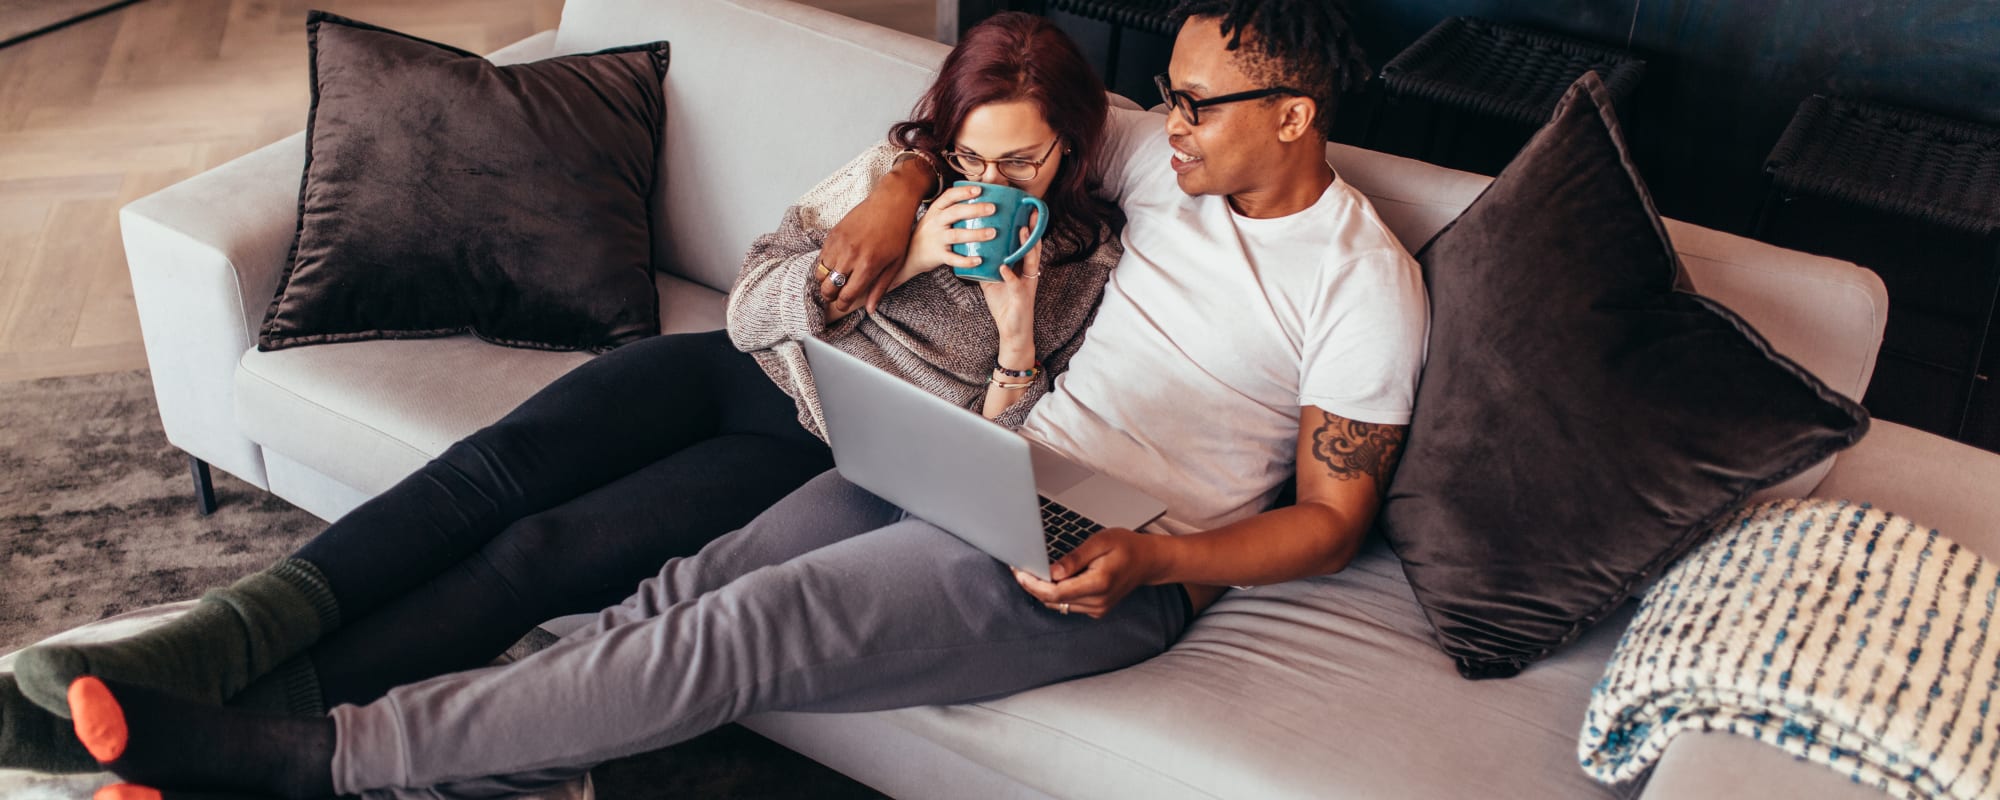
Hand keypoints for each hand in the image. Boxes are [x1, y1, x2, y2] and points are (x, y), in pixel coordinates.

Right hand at [819, 166, 933, 315]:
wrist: (890, 202)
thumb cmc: (897, 233)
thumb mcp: (895, 264)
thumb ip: (880, 288)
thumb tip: (870, 310)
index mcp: (868, 266)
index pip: (846, 295)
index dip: (843, 305)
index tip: (843, 305)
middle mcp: (850, 256)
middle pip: (828, 287)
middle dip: (831, 296)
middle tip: (836, 296)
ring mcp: (839, 244)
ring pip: (820, 274)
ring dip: (826, 281)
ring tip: (834, 281)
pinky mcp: (832, 234)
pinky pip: (820, 257)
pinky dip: (824, 265)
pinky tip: (835, 265)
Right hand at [877, 184, 997, 308]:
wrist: (909, 254)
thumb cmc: (930, 232)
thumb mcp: (936, 216)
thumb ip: (954, 208)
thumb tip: (983, 198)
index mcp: (936, 210)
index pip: (949, 196)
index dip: (963, 192)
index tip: (979, 189)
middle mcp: (936, 222)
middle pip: (955, 212)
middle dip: (975, 209)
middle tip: (992, 208)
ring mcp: (936, 239)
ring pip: (956, 235)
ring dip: (975, 234)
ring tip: (992, 233)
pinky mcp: (938, 255)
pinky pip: (953, 259)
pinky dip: (966, 261)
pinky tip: (979, 260)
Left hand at [978, 215, 1040, 343]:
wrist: (1012, 330)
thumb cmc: (1004, 304)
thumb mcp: (993, 280)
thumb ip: (988, 265)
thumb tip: (972, 249)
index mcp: (1023, 268)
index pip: (1027, 244)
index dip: (1027, 227)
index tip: (1025, 210)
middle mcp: (1029, 273)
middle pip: (1033, 247)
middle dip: (1033, 229)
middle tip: (1031, 212)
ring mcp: (1027, 284)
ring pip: (1030, 261)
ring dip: (1026, 246)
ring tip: (1021, 231)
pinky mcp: (1022, 297)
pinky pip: (1016, 283)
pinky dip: (1009, 275)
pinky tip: (1004, 267)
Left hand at [1011, 528, 1163, 618]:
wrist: (1147, 562)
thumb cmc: (1126, 547)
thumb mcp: (1100, 541)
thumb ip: (1075, 558)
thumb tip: (1051, 572)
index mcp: (1099, 584)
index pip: (1055, 592)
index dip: (1033, 584)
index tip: (1019, 571)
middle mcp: (1097, 602)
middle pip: (1053, 601)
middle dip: (1033, 586)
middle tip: (1019, 569)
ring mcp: (1097, 609)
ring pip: (1057, 605)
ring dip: (1041, 591)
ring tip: (1031, 572)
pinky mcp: (1095, 610)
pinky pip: (1067, 605)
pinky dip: (1054, 594)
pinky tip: (1048, 580)